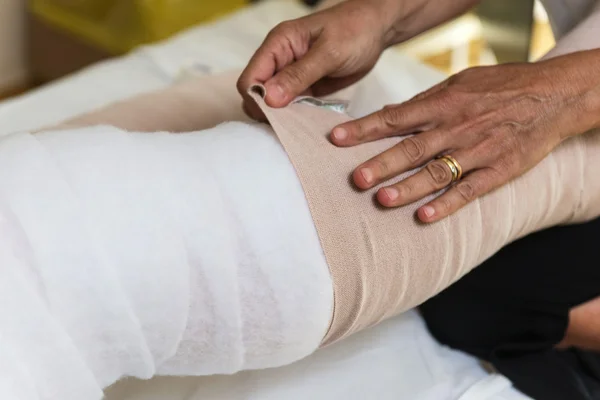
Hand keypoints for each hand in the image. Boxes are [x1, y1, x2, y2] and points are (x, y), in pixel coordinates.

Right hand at [237, 0, 397, 119]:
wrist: (377, 29)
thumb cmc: (355, 30)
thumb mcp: (329, 52)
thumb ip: (299, 75)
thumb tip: (269, 98)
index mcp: (278, 44)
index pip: (250, 78)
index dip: (257, 100)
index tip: (276, 116)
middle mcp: (279, 60)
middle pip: (257, 94)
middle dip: (268, 112)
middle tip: (290, 126)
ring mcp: (290, 75)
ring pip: (273, 104)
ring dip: (282, 117)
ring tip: (300, 128)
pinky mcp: (304, 87)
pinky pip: (291, 107)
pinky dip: (296, 117)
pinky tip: (308, 125)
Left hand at [331, 50, 599, 222]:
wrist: (554, 94)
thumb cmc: (501, 86)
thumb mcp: (460, 82)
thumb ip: (424, 101)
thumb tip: (387, 114)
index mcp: (444, 102)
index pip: (395, 117)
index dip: (364, 128)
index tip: (337, 138)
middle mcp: (457, 126)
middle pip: (412, 147)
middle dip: (382, 163)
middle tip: (356, 179)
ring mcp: (478, 150)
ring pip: (437, 172)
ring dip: (409, 187)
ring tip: (383, 200)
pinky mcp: (499, 170)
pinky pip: (469, 190)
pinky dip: (447, 204)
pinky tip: (425, 217)